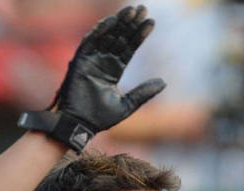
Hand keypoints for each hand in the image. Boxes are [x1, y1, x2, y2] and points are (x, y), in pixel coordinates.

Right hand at [56, 5, 165, 133]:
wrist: (80, 125)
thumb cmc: (100, 118)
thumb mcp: (127, 105)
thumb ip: (143, 92)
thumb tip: (164, 81)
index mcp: (114, 70)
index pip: (129, 48)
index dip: (140, 36)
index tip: (151, 22)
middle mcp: (103, 62)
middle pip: (119, 38)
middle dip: (131, 24)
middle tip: (143, 9)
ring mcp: (91, 60)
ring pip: (107, 36)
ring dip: (119, 23)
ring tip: (132, 11)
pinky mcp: (79, 61)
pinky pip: (90, 42)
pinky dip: (100, 31)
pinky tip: (112, 21)